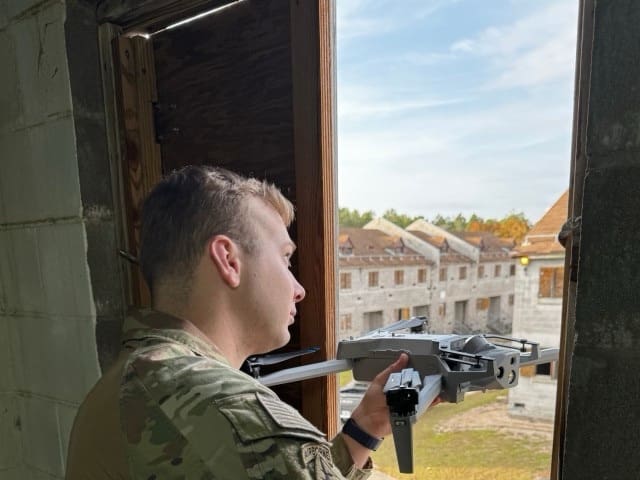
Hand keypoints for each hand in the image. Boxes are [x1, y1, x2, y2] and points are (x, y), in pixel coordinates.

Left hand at [342, 353, 441, 467]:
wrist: (369, 421)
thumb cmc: (371, 401)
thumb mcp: (380, 381)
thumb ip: (392, 370)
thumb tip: (403, 357)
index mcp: (396, 384)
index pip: (409, 375)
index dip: (417, 370)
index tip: (426, 365)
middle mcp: (403, 393)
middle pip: (418, 385)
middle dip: (426, 380)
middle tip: (434, 375)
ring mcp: (408, 404)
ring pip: (422, 396)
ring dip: (431, 391)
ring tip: (438, 384)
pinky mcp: (411, 414)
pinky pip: (423, 408)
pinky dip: (430, 403)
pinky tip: (436, 398)